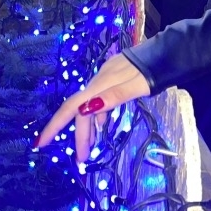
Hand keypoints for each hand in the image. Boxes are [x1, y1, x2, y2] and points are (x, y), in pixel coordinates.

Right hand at [35, 53, 149, 163]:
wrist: (170, 51)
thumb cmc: (155, 70)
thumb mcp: (138, 86)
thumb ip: (114, 97)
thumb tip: (85, 111)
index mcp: (102, 84)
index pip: (72, 107)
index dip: (55, 125)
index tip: (40, 144)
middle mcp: (100, 81)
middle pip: (82, 111)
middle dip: (79, 135)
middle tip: (82, 159)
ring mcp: (107, 78)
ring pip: (91, 106)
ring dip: (89, 128)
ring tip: (90, 149)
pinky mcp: (115, 78)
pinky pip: (100, 101)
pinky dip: (99, 116)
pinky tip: (103, 125)